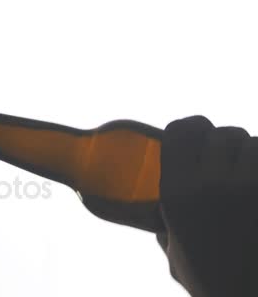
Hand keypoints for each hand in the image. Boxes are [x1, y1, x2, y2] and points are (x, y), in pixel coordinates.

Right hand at [157, 116, 257, 296]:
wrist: (244, 296)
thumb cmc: (206, 276)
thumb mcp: (171, 243)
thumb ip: (166, 214)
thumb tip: (161, 199)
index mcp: (178, 191)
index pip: (182, 130)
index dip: (190, 129)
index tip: (194, 138)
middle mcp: (211, 183)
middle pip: (223, 132)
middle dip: (225, 144)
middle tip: (224, 162)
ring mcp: (249, 187)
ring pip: (254, 143)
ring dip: (251, 154)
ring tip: (246, 175)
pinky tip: (256, 183)